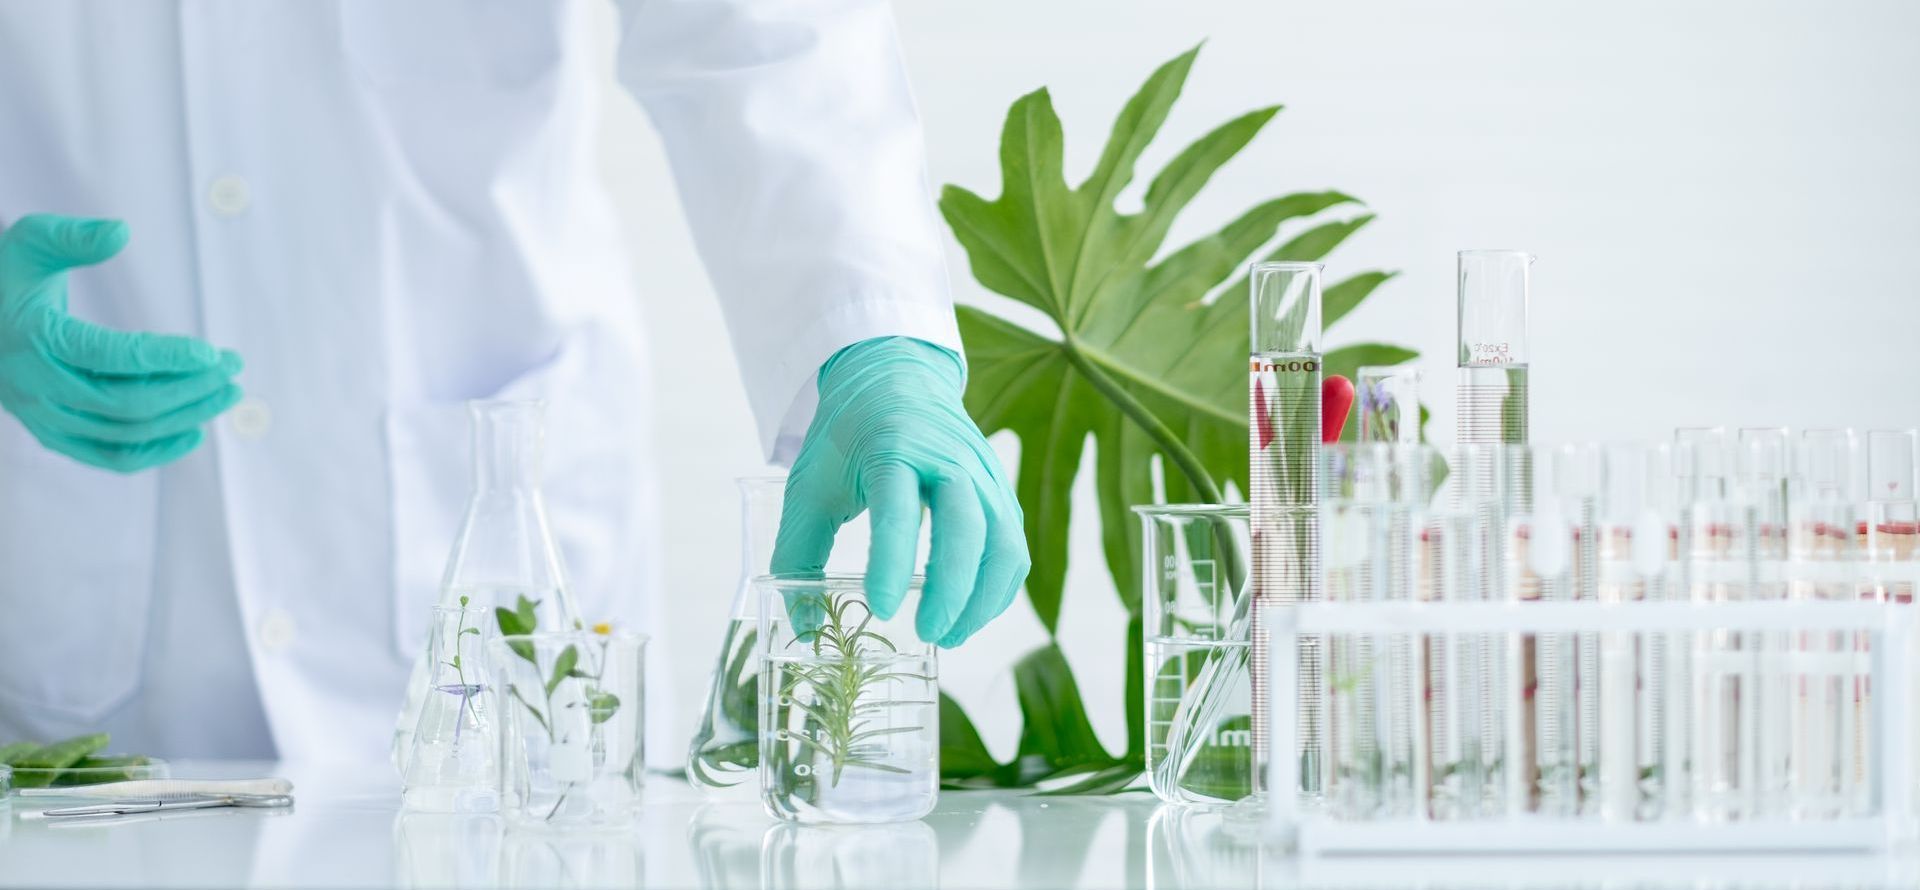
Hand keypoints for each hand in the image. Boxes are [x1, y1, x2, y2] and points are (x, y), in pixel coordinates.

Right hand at [0, 214, 242, 471]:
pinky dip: (154, 451)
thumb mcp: (30, 241)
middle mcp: (33, 386)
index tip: (212, 353)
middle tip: (231, 369)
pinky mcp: (50, 433)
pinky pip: (107, 455)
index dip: (165, 357)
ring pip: (124, 433)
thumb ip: (74, 237)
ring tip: (226, 393)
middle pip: (125, 403)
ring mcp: (40, 416)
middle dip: (188, 389)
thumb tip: (121, 231)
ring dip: (183, 417)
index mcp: (31, 338)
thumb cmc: (5, 274)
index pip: (110, 357)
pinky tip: (194, 432)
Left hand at [771, 336, 1028, 646]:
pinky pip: (1012, 549)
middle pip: (967, 525)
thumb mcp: (810, 486)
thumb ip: (798, 556)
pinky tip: (969, 614)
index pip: (899, 507)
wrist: (894, 376)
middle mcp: (948, 458)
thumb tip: (804, 629)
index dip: (893, 561)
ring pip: (1003, 543)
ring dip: (982, 598)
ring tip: (949, 636)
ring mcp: (984, 475)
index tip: (882, 607)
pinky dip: (997, 589)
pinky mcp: (1001, 492)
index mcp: (892, 449)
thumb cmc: (848, 437)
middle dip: (953, 588)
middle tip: (927, 632)